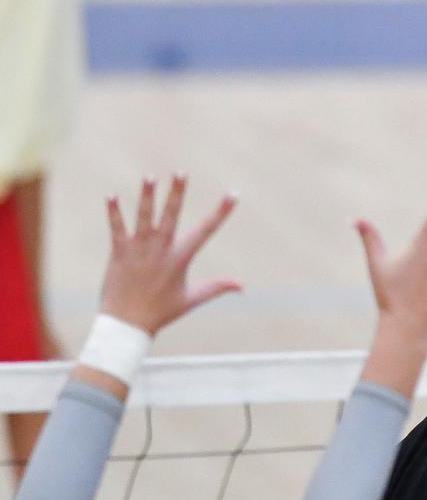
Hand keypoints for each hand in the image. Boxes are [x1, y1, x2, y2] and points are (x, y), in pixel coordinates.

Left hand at [100, 175, 240, 335]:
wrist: (126, 327)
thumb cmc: (160, 313)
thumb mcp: (190, 300)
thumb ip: (216, 287)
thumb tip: (242, 285)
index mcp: (180, 259)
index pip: (206, 231)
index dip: (221, 212)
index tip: (233, 194)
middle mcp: (160, 251)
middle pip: (171, 217)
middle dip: (176, 194)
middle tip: (182, 173)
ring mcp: (139, 250)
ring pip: (144, 218)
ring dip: (147, 197)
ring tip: (150, 176)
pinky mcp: (119, 253)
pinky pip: (117, 228)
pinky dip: (114, 212)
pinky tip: (111, 195)